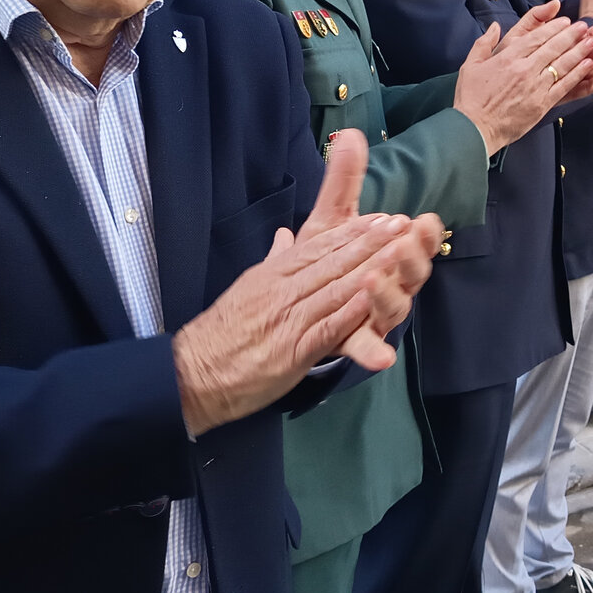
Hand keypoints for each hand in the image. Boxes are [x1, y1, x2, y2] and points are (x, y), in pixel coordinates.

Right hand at [172, 132, 438, 435]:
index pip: (318, 247)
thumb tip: (286, 235)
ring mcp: (288, 319)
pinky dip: (353, 311)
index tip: (382, 218)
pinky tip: (375, 298)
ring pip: (336, 288)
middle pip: (333, 262)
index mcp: (272, 275)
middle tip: (402, 224)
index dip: (353, 232)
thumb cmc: (221, 335)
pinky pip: (328, 326)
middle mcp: (281, 291)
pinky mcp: (292, 349)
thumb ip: (273, 262)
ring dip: (371, 269)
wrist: (191, 375)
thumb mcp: (247, 288)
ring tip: (399, 252)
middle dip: (370, 242)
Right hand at [453, 4, 592, 154]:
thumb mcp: (471, 65)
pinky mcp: (542, 104)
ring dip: (579, 51)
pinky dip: (577, 74)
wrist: (474, 128)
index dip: (554, 28)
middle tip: (585, 27)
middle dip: (571, 35)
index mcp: (508, 58)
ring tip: (592, 42)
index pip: (536, 37)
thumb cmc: (470, 98)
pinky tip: (588, 66)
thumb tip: (494, 26)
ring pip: (562, 64)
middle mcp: (524, 69)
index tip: (565, 21)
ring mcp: (535, 87)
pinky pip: (564, 86)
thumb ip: (484, 43)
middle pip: (553, 47)